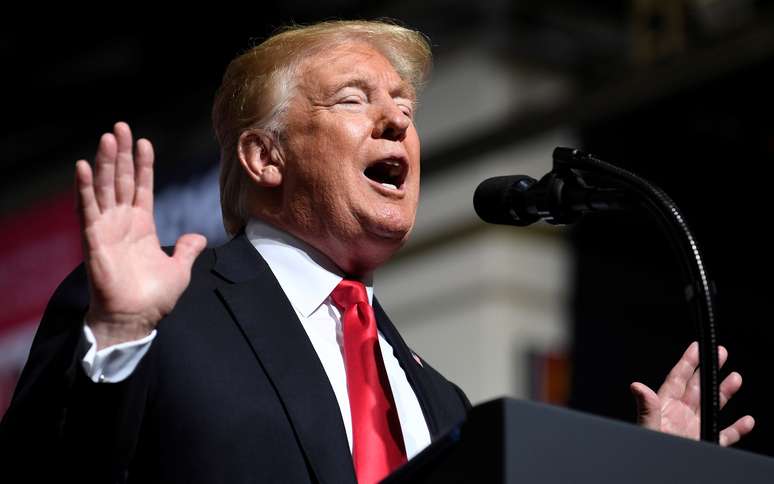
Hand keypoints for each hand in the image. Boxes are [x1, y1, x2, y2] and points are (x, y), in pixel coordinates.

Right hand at [75, 122, 206, 348]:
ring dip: (105, 162)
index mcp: (142, 226)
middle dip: (122, 153)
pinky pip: (88, 209)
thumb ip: (187, 249)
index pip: (142, 187)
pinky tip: (83, 166)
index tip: (144, 142)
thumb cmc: (154, 298)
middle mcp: (123, 222)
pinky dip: (85, 188)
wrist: (136, 319)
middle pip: (122, 180)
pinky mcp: (94, 239)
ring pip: (105, 188)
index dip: (143, 165)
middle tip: (120, 126)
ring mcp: (107, 228)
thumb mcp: (180, 270)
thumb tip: (198, 237)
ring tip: (107, 137)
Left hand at [630, 342, 754, 445]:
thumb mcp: (648, 427)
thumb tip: (637, 386)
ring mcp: (692, 428)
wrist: (654, 471)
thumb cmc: (646, 449)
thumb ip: (646, 407)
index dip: (688, 362)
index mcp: (665, 406)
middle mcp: (680, 414)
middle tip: (721, 352)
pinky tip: (746, 420)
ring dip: (724, 393)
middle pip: (698, 387)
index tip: (698, 347)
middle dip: (709, 370)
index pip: (678, 378)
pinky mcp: (703, 442)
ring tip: (736, 378)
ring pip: (713, 406)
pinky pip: (723, 434)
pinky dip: (736, 428)